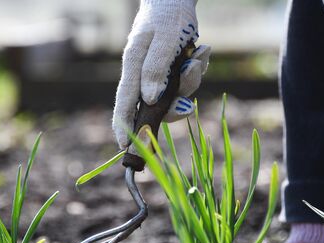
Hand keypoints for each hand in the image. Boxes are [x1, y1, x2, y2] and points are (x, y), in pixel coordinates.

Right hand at [112, 0, 210, 148]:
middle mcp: (142, 74)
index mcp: (133, 65)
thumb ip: (156, 69)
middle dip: (174, 106)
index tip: (123, 146)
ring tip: (197, 55)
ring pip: (174, 96)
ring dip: (191, 81)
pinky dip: (196, 71)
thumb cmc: (168, 16)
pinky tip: (200, 52)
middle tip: (188, 100)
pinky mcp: (171, 71)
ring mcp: (157, 74)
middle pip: (153, 106)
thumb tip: (149, 100)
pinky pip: (185, 84)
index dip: (124, 125)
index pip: (124, 101)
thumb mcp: (165, 40)